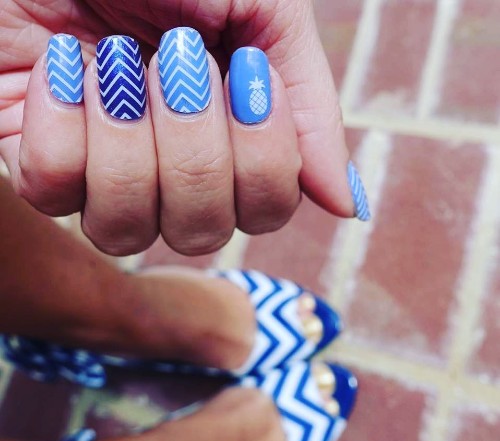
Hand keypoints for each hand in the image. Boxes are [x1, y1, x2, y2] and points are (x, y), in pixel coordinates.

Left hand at [0, 0, 368, 255]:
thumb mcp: (263, 12)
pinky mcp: (39, 170)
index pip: (266, 210)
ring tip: (114, 60)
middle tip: (175, 58)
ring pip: (125, 233)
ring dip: (129, 142)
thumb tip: (347, 207)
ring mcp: (102, 182)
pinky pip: (53, 197)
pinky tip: (62, 68)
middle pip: (201, 233)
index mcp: (229, 148)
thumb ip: (311, 108)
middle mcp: (170, 180)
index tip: (244, 71)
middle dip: (194, 148)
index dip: (264, 158)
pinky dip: (63, 128)